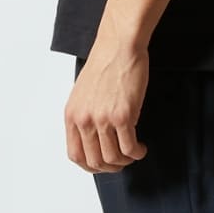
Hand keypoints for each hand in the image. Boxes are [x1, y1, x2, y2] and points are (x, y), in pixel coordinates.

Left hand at [64, 40, 150, 172]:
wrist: (119, 45)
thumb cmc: (105, 63)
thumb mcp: (83, 92)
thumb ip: (85, 115)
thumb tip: (93, 139)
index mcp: (72, 115)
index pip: (75, 155)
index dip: (91, 165)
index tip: (103, 164)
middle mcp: (84, 120)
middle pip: (95, 161)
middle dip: (110, 167)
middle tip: (122, 161)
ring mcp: (103, 119)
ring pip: (113, 158)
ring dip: (125, 161)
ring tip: (134, 152)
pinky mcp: (123, 116)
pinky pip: (129, 148)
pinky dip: (137, 153)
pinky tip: (141, 147)